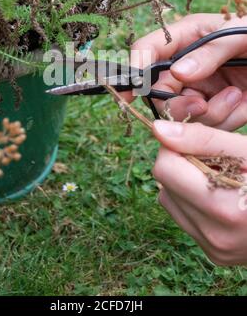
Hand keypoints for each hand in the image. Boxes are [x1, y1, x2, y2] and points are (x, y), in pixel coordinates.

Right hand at [128, 13, 246, 129]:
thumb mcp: (242, 35)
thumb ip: (211, 51)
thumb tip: (177, 73)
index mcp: (186, 37)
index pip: (147, 50)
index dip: (134, 69)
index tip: (130, 92)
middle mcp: (186, 64)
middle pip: (158, 91)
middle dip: (177, 103)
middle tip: (200, 105)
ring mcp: (199, 87)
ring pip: (181, 113)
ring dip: (208, 113)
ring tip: (236, 96)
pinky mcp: (214, 107)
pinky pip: (206, 124)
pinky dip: (224, 119)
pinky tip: (241, 102)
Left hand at [152, 120, 246, 265]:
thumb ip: (202, 139)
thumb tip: (158, 129)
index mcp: (226, 209)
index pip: (165, 168)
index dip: (175, 146)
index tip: (193, 138)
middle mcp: (215, 236)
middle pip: (164, 184)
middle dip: (180, 162)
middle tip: (210, 155)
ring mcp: (214, 248)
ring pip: (170, 201)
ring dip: (183, 182)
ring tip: (217, 174)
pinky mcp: (215, 254)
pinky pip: (185, 218)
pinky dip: (192, 200)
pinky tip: (218, 192)